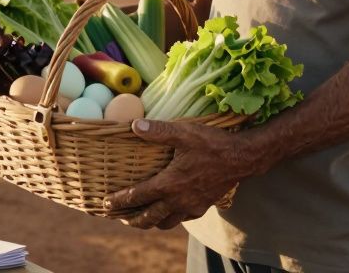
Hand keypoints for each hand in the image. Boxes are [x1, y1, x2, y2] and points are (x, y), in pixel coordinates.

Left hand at [106, 119, 255, 229]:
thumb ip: (158, 130)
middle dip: (132, 219)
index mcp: (170, 183)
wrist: (242, 159)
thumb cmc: (212, 144)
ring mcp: (191, 206)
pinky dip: (169, 218)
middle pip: (149, 218)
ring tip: (141, 217)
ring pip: (165, 223)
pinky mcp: (202, 207)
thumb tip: (133, 125)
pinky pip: (181, 219)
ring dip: (150, 222)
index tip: (106, 204)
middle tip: (119, 216)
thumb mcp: (184, 133)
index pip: (138, 196)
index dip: (120, 200)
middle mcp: (178, 200)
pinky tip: (168, 209)